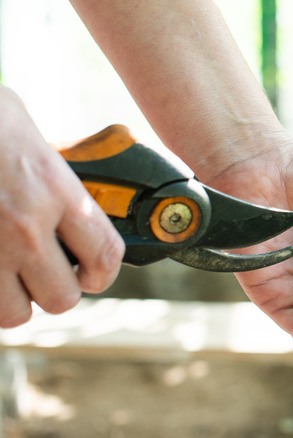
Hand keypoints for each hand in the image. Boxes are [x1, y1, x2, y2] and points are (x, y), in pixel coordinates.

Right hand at [0, 86, 124, 327]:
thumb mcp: (28, 133)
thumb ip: (52, 172)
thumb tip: (68, 185)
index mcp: (56, 191)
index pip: (104, 255)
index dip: (102, 274)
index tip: (92, 274)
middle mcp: (26, 225)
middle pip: (61, 297)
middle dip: (55, 291)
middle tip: (44, 275)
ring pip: (14, 312)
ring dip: (14, 300)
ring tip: (9, 277)